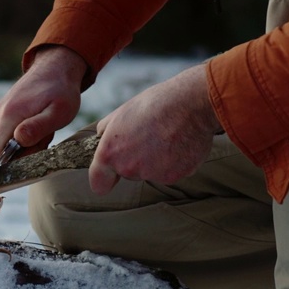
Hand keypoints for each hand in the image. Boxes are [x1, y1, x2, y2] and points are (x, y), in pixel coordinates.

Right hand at [0, 45, 85, 162]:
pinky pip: (12, 133)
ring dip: (30, 140)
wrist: (55, 68)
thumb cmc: (61, 91)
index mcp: (9, 115)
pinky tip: (39, 119)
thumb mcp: (58, 112)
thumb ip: (38, 127)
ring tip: (45, 123)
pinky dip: (27, 132)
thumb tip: (17, 140)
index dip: (13, 163)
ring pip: (11, 142)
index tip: (34, 155)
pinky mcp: (2, 112)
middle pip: (7, 150)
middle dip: (28, 148)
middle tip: (47, 132)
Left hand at [89, 62, 220, 194]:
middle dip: (134, 159)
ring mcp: (153, 175)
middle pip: (128, 174)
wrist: (189, 104)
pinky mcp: (175, 177)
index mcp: (110, 153)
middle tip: (147, 136)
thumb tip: (101, 138)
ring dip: (155, 160)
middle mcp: (129, 169)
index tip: (110, 174)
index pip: (99, 185)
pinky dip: (173, 162)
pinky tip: (178, 142)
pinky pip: (170, 172)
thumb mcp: (121, 112)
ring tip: (165, 135)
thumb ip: (106, 131)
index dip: (104, 178)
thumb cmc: (154, 104)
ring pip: (150, 173)